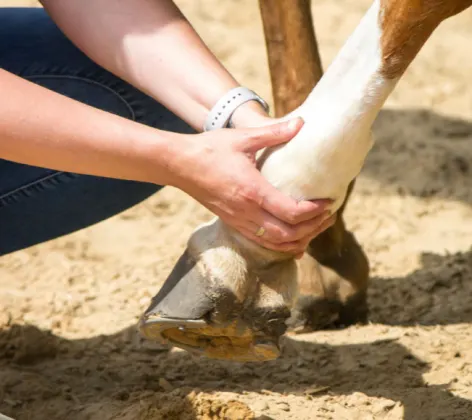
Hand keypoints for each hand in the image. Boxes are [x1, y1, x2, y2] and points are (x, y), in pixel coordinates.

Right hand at [173, 118, 334, 255]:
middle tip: (330, 215)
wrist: (179, 164)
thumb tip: (301, 123)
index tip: (329, 202)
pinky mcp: (232, 223)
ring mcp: (238, 221)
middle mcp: (246, 212)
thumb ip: (274, 133)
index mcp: (252, 191)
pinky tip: (293, 242)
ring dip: (300, 240)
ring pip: (275, 244)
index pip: (291, 212)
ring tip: (316, 228)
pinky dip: (281, 246)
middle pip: (288, 234)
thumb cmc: (209, 149)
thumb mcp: (242, 138)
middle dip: (313, 228)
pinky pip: (261, 243)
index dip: (315, 211)